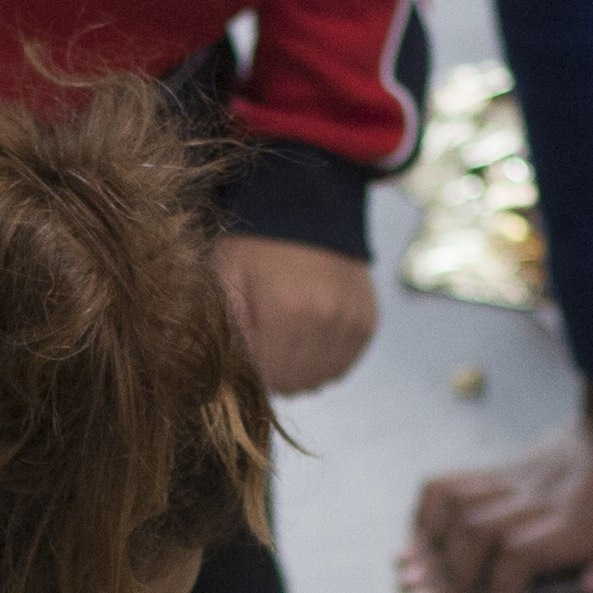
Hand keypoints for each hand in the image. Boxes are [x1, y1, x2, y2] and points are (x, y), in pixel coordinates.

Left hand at [216, 236, 377, 396]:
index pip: (264, 378)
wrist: (308, 209)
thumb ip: (225, 328)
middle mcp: (325, 321)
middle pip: (293, 383)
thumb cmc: (257, 243)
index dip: (250, 372)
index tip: (245, 351)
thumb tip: (227, 374)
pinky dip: (324, 359)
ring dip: (300, 369)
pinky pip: (342, 366)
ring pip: (319, 380)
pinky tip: (310, 334)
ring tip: (287, 337)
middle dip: (274, 372)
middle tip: (264, 343)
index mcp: (286, 311)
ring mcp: (351, 323)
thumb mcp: (225, 276)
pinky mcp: (367, 323)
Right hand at [400, 384, 592, 592]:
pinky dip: (428, 509)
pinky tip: (418, 536)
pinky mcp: (508, 470)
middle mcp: (540, 499)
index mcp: (581, 518)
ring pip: (458, 509)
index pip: (521, 554)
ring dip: (429, 545)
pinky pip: (455, 482)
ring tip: (409, 578)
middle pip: (477, 536)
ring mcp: (519, 480)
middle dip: (445, 577)